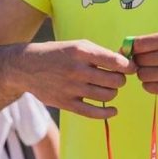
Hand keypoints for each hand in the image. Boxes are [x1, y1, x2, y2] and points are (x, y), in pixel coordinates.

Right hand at [21, 40, 136, 118]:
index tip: (131, 68)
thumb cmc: (57, 54)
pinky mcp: (66, 103)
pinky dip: (107, 112)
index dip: (128, 66)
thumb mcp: (77, 45)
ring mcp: (71, 88)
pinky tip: (113, 110)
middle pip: (114, 80)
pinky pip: (93, 112)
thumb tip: (125, 63)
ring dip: (113, 92)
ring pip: (107, 95)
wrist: (26, 67)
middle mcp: (77, 70)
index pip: (115, 61)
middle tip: (117, 78)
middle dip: (121, 80)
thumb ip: (100, 53)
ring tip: (108, 88)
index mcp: (81, 52)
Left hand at [131, 32, 157, 102]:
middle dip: (138, 62)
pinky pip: (149, 87)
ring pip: (142, 75)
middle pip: (139, 60)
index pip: (139, 44)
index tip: (130, 52)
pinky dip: (150, 85)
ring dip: (145, 74)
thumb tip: (131, 45)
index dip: (130, 49)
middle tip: (146, 64)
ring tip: (155, 72)